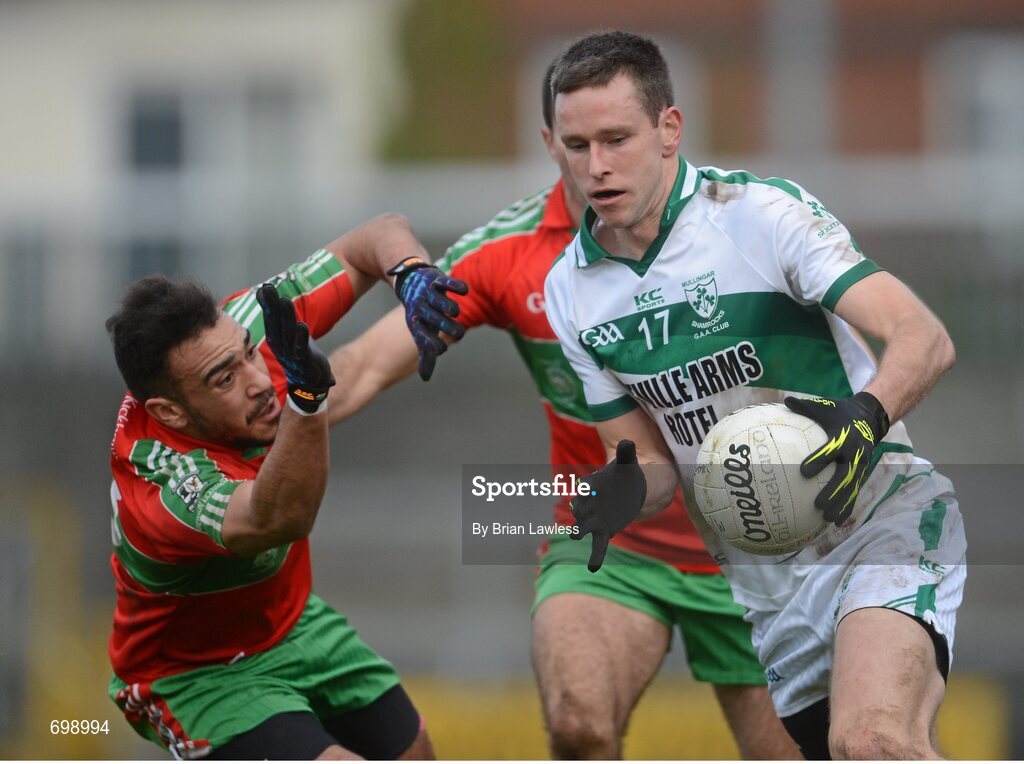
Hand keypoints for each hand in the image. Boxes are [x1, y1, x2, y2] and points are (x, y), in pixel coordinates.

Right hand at [256, 283, 334, 413]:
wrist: (309, 382)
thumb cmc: (297, 354)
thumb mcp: (286, 332)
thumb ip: (276, 313)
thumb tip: (263, 290)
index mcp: (276, 339)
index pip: (270, 319)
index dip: (267, 303)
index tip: (264, 287)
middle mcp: (281, 346)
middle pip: (276, 324)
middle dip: (272, 306)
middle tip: (269, 288)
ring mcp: (292, 355)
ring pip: (288, 333)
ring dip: (286, 317)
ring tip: (284, 301)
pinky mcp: (305, 362)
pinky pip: (301, 349)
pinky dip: (301, 338)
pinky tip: (301, 325)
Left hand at [388, 257, 468, 380]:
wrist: (411, 282)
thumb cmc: (420, 314)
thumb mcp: (420, 333)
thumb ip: (425, 355)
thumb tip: (425, 378)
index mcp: (417, 324)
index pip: (426, 341)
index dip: (436, 347)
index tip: (441, 348)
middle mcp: (422, 309)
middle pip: (438, 322)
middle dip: (452, 329)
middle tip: (457, 332)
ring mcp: (429, 294)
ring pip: (445, 305)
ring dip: (453, 310)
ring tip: (453, 312)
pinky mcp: (437, 280)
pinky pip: (450, 283)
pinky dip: (459, 288)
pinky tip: (464, 291)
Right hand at [569, 440, 647, 572]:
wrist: (631, 490)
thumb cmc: (625, 475)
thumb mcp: (628, 464)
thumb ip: (626, 454)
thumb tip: (628, 442)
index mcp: (592, 485)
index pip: (585, 486)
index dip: (586, 487)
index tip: (587, 486)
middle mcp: (589, 503)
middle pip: (579, 507)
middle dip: (578, 509)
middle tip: (577, 510)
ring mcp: (595, 519)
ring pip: (583, 526)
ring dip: (579, 530)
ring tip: (574, 535)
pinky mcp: (604, 531)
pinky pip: (598, 546)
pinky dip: (595, 557)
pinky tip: (593, 568)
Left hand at [784, 392, 889, 525]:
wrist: (869, 418)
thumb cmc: (839, 412)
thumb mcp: (825, 406)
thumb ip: (805, 406)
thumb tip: (785, 401)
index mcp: (843, 438)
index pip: (830, 451)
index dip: (818, 460)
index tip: (803, 471)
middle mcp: (855, 454)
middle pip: (844, 476)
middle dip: (832, 491)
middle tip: (817, 504)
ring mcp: (860, 466)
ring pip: (851, 488)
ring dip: (841, 504)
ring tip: (827, 519)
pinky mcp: (862, 474)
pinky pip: (854, 492)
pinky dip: (847, 507)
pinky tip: (837, 523)